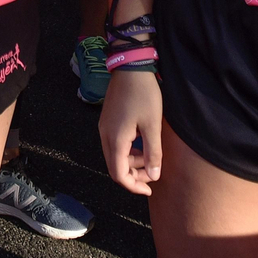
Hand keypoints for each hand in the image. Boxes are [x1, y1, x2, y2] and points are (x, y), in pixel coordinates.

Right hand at [99, 69, 163, 194]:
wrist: (130, 68)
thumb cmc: (144, 96)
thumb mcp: (153, 126)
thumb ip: (153, 153)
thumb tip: (153, 176)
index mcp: (115, 139)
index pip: (118, 174)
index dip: (133, 186)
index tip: (150, 189)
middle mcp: (105, 135)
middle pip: (114, 166)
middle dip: (133, 175)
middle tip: (153, 174)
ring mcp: (104, 127)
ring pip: (114, 155)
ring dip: (131, 162)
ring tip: (150, 157)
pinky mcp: (107, 120)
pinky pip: (114, 143)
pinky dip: (127, 150)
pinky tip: (141, 144)